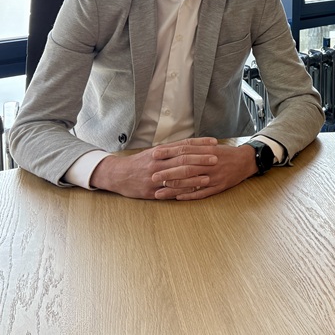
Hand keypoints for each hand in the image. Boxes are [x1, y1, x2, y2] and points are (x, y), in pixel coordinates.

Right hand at [90, 137, 219, 199]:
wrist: (118, 175)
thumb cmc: (140, 162)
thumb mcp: (155, 152)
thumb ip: (173, 149)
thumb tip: (193, 145)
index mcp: (160, 151)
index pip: (184, 145)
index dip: (200, 144)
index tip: (214, 142)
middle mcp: (158, 162)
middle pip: (183, 159)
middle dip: (201, 158)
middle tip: (216, 158)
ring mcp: (155, 177)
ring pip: (178, 175)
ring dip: (195, 176)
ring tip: (209, 175)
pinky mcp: (151, 191)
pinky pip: (170, 190)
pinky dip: (183, 190)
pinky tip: (194, 190)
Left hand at [152, 140, 257, 200]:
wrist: (246, 161)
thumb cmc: (226, 153)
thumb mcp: (212, 146)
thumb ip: (195, 147)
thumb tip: (175, 147)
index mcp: (208, 151)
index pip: (185, 150)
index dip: (169, 152)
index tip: (154, 154)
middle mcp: (210, 163)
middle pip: (186, 168)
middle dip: (168, 172)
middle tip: (153, 176)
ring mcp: (215, 176)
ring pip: (192, 182)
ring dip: (175, 188)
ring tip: (159, 192)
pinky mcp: (219, 187)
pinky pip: (202, 193)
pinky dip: (189, 196)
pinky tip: (178, 198)